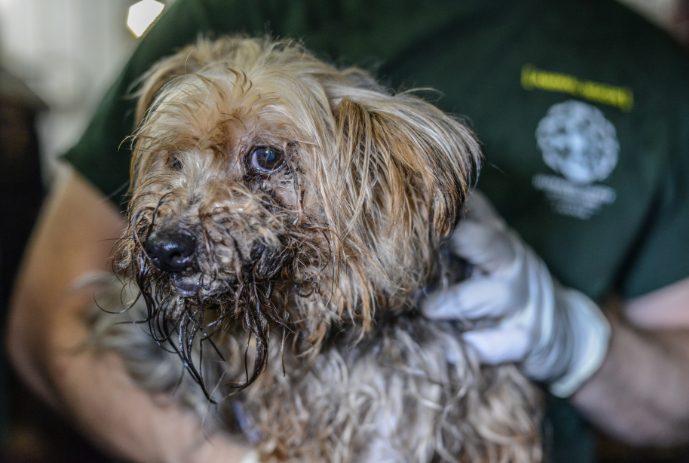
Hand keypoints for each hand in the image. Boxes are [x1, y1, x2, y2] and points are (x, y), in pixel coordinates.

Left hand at [422, 192, 609, 396]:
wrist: (568, 333)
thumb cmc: (509, 289)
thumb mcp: (491, 256)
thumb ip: (456, 240)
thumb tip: (405, 219)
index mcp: (499, 238)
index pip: (475, 211)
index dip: (447, 208)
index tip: (413, 207)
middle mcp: (513, 263)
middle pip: (487, 242)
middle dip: (455, 240)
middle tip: (414, 248)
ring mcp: (524, 301)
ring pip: (493, 295)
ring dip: (456, 301)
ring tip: (427, 309)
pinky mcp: (528, 338)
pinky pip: (503, 343)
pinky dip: (477, 346)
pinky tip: (450, 349)